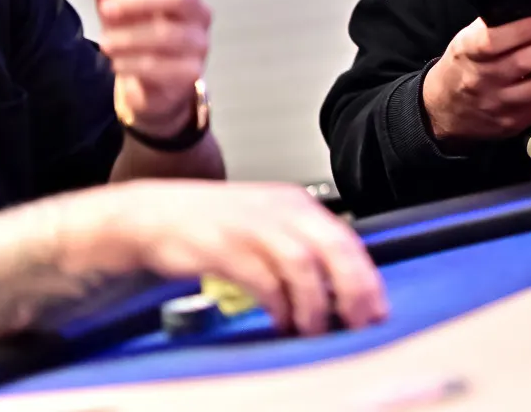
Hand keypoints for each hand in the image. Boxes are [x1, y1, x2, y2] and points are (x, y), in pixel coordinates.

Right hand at [57, 180, 387, 336]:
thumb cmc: (214, 224)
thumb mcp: (268, 226)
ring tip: (314, 328)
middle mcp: (280, 210)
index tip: (376, 309)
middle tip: (357, 322)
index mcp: (296, 203)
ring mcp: (251, 226)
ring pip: (301, 264)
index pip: (346, 239)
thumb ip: (303, 249)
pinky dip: (276, 302)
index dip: (366, 277)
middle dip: (351, 290)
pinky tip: (281, 320)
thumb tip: (341, 289)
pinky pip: (261, 277)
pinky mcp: (222, 246)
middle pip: (332, 248)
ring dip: (313, 302)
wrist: (154, 213)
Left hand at [93, 0, 211, 137]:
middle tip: (107, 9)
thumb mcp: (117, 6)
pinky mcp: (192, 71)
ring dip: (127, 37)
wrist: (149, 80)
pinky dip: (131, 63)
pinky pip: (161, 65)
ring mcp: (199, 41)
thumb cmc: (134, 33)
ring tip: (105, 43)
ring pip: (167, 33)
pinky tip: (117, 63)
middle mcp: (197, 9)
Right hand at [422, 16, 530, 144]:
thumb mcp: (466, 41)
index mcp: (467, 54)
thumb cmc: (463, 66)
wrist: (444, 111)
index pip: (492, 41)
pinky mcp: (512, 124)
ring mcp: (497, 106)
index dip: (522, 30)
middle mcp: (481, 81)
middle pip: (523, 64)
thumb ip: (493, 27)